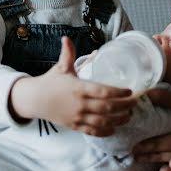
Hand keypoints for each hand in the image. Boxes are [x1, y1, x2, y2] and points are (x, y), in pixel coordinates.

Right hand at [9, 36, 137, 135]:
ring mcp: (78, 117)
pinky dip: (105, 132)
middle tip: (135, 103)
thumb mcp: (61, 67)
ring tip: (129, 116)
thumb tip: (67, 37)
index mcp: (79, 88)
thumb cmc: (50, 82)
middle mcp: (80, 104)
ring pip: (103, 122)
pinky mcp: (75, 126)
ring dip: (118, 120)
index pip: (103, 91)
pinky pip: (93, 132)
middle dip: (124, 107)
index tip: (131, 91)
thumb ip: (68, 53)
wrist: (34, 100)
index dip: (119, 93)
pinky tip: (114, 129)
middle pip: (107, 108)